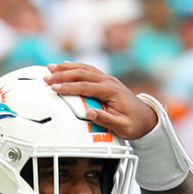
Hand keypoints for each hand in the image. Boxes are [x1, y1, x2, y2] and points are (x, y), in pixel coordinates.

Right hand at [44, 62, 158, 139]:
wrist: (146, 117)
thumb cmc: (134, 123)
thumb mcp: (122, 127)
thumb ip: (106, 119)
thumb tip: (88, 113)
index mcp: (111, 91)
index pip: (86, 86)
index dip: (69, 87)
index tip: (55, 88)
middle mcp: (109, 81)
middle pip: (82, 73)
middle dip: (62, 75)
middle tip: (46, 77)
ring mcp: (107, 79)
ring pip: (84, 68)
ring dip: (66, 67)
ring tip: (50, 67)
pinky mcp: (105, 80)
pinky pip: (88, 70)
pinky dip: (75, 67)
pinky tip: (64, 66)